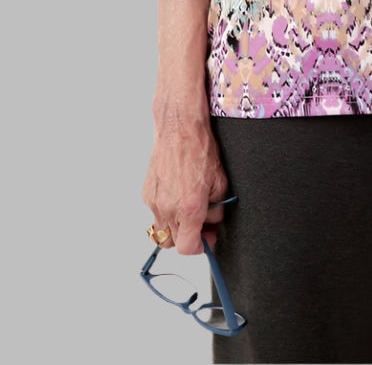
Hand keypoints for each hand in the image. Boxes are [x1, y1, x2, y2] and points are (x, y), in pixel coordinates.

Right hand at [143, 112, 228, 254]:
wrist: (179, 128)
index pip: (188, 247)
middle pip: (174, 243)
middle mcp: (168, 208)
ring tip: (188, 209)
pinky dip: (166, 211)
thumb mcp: (220, 181)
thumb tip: (213, 220)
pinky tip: (178, 195)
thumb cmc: (200, 149)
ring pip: (162, 230)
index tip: (208, 239)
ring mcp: (155, 201)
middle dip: (189, 237)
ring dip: (175, 227)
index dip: (201, 247)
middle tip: (202, 224)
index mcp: (189, 208)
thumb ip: (217, 208)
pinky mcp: (147, 192)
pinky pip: (156, 213)